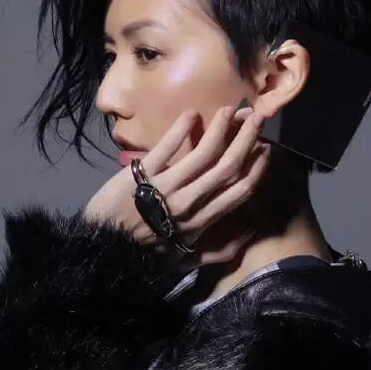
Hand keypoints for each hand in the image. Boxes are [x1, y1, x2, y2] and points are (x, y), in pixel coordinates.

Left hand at [83, 105, 271, 265]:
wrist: (104, 248)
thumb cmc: (147, 253)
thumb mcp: (187, 259)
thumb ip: (221, 249)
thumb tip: (251, 232)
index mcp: (201, 222)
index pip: (238, 191)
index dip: (256, 168)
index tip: (266, 149)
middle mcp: (189, 203)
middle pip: (227, 167)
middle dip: (246, 140)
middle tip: (257, 117)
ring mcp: (166, 186)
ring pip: (202, 153)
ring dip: (220, 129)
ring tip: (229, 110)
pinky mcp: (142, 173)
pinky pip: (166, 147)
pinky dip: (181, 129)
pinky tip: (192, 114)